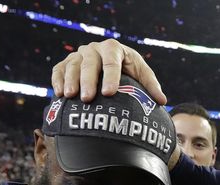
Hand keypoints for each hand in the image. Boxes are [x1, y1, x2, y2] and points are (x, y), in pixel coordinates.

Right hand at [51, 39, 165, 103]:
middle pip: (89, 63)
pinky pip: (58, 69)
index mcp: (113, 49)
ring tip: (70, 96)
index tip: (109, 93)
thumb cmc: (129, 71)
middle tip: (87, 98)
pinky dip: (57, 79)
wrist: (111, 67)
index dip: (110, 77)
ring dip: (70, 80)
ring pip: (72, 65)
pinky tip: (59, 94)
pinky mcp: (66, 63)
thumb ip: (151, 86)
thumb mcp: (141, 75)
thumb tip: (162, 101)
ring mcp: (79, 55)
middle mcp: (94, 49)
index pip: (111, 62)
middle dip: (88, 81)